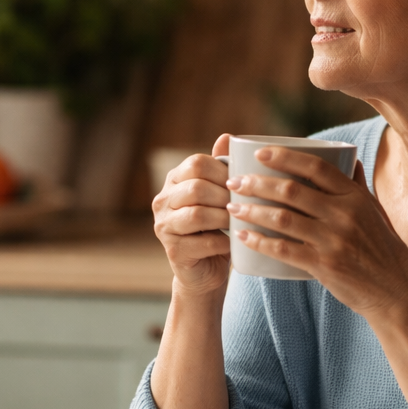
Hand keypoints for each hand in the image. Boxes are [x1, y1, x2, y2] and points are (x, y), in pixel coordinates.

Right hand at [152, 134, 232, 297]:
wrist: (205, 271)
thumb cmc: (217, 228)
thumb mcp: (220, 195)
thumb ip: (221, 168)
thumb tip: (227, 137)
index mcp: (173, 181)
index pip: (196, 164)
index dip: (223, 171)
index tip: (242, 183)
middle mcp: (162, 201)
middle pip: (196, 187)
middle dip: (225, 196)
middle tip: (245, 204)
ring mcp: (163, 227)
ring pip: (198, 214)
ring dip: (225, 218)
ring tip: (240, 221)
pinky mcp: (173, 251)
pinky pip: (204, 242)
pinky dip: (225, 242)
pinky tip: (236, 241)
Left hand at [226, 148, 407, 317]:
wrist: (394, 289)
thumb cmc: (382, 248)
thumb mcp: (375, 211)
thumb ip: (357, 185)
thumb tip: (348, 158)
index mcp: (354, 196)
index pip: (316, 166)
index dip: (284, 157)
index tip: (259, 153)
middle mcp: (344, 214)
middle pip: (291, 190)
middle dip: (256, 183)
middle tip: (234, 183)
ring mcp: (334, 240)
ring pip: (283, 218)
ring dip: (252, 210)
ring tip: (232, 208)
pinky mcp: (324, 265)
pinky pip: (283, 249)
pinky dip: (259, 241)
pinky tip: (242, 237)